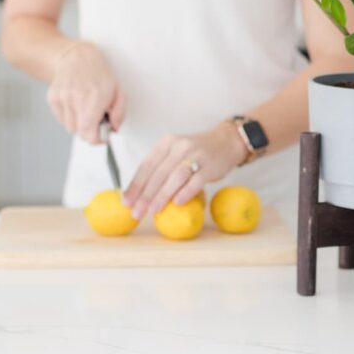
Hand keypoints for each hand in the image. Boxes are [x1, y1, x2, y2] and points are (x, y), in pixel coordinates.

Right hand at [47, 42, 124, 143]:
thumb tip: (113, 129)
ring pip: (69, 128)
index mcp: (94, 99)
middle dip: (89, 130)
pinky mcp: (52, 98)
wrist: (77, 57)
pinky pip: (61, 119)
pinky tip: (75, 104)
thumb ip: (119, 113)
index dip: (96, 139)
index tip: (102, 136)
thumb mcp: (118, 92)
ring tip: (84, 108)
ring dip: (78, 123)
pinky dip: (69, 117)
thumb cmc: (99, 75)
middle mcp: (75, 99)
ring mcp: (61, 99)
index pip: (88, 133)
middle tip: (95, 119)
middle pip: (79, 133)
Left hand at [123, 122, 248, 219]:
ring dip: (162, 195)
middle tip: (136, 212)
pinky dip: (186, 192)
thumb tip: (139, 193)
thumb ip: (161, 167)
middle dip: (145, 195)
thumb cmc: (197, 152)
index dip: (135, 184)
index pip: (146, 165)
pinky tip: (177, 203)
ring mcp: (196, 155)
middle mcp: (179, 146)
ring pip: (175, 177)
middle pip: (158, 173)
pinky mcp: (210, 166)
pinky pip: (196, 181)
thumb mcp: (176, 151)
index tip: (126, 201)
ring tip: (153, 210)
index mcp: (166, 142)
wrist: (227, 142)